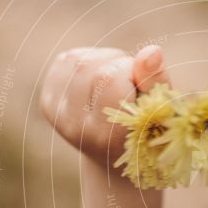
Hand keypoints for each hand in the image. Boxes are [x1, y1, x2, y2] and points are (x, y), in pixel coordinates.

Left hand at [40, 44, 168, 164]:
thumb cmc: (147, 130)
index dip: (130, 71)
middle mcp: (76, 127)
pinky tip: (98, 82)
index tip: (140, 88)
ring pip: (77, 58)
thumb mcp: (160, 110)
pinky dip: (88, 61)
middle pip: (89, 65)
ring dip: (103, 61)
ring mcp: (57, 115)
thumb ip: (156, 81)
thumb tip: (151, 51)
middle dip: (117, 64)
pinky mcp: (48, 102)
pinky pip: (66, 59)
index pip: (108, 78)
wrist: (115, 157)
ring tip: (116, 85)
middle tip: (129, 87)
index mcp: (107, 135)